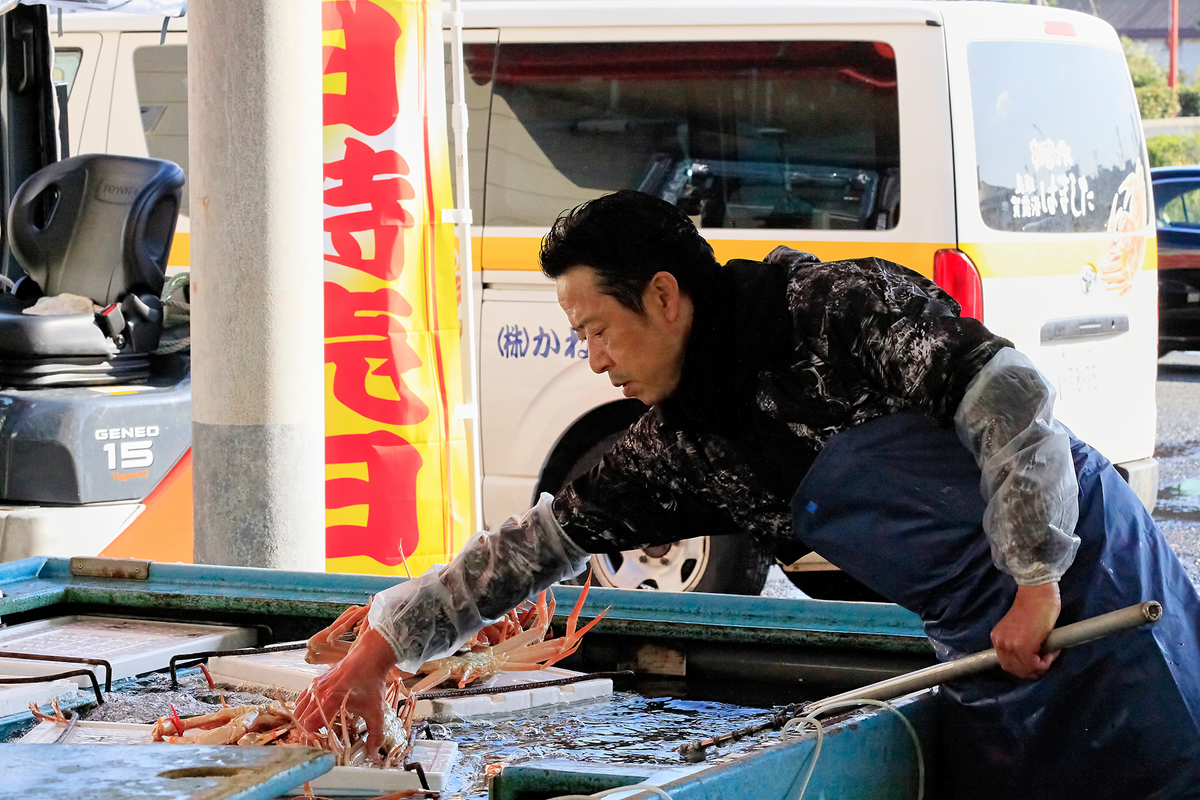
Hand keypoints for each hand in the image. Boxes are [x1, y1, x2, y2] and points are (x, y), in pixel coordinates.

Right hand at [295, 627, 395, 754]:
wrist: (369, 657)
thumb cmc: (371, 683)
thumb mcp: (376, 710)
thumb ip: (375, 734)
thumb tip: (373, 753)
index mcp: (330, 701)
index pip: (309, 725)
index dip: (311, 737)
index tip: (319, 744)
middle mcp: (318, 693)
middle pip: (301, 718)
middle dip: (305, 731)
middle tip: (316, 739)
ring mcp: (315, 686)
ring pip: (299, 708)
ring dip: (303, 719)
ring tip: (313, 729)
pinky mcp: (316, 681)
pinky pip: (303, 697)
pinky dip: (304, 707)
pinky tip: (313, 713)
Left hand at [990, 582, 1060, 678]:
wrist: (1037, 592)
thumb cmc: (1033, 607)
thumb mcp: (1019, 629)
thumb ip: (1018, 643)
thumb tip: (1030, 662)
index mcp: (998, 638)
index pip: (1007, 664)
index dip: (1023, 668)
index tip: (1036, 664)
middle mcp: (1001, 643)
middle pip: (1015, 671)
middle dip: (1032, 672)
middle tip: (1045, 662)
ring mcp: (1011, 645)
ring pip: (1026, 670)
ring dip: (1040, 667)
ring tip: (1050, 654)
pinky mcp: (1024, 646)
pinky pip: (1036, 665)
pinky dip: (1046, 662)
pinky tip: (1052, 651)